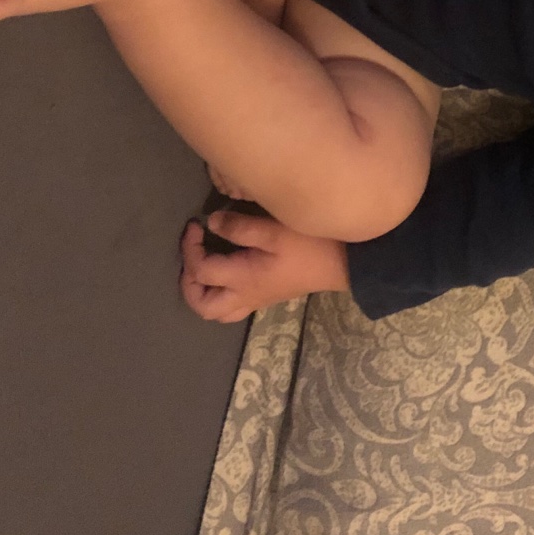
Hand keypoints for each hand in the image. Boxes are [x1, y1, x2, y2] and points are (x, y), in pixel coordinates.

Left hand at [179, 212, 349, 322]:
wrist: (345, 264)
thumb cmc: (311, 245)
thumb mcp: (275, 230)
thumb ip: (240, 226)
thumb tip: (211, 222)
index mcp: (243, 278)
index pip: (201, 270)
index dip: (190, 248)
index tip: (195, 224)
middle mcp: (245, 295)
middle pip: (203, 305)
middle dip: (188, 283)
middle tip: (193, 255)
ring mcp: (257, 299)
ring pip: (217, 311)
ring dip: (203, 293)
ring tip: (204, 269)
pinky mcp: (268, 296)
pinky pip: (233, 307)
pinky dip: (221, 295)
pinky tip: (228, 273)